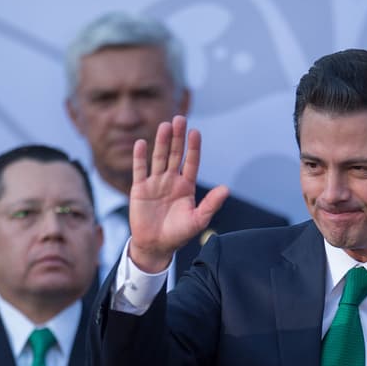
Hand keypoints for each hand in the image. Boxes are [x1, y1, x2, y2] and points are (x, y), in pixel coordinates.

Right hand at [127, 115, 227, 271]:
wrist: (156, 246)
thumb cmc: (178, 234)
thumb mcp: (198, 220)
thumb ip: (211, 204)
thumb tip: (226, 189)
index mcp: (186, 186)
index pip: (191, 162)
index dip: (193, 148)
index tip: (196, 132)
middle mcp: (171, 180)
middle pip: (175, 154)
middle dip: (178, 138)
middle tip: (180, 119)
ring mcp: (155, 183)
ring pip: (159, 158)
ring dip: (162, 142)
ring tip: (165, 126)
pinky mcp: (139, 188)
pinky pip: (140, 169)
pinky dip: (140, 157)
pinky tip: (141, 143)